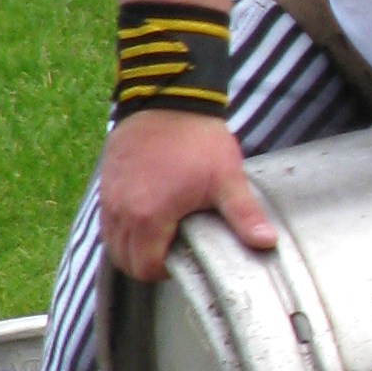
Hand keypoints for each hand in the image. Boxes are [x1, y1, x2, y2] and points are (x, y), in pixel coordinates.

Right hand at [98, 109, 277, 281]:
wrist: (168, 98)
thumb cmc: (197, 139)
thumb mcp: (226, 180)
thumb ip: (243, 216)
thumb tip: (266, 243)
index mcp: (149, 217)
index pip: (145, 267)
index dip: (163, 272)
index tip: (182, 259)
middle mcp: (122, 211)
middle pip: (124, 260)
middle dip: (146, 264)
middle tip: (171, 251)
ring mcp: (110, 196)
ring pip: (111, 241)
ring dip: (131, 247)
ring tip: (158, 236)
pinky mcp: (105, 182)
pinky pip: (106, 219)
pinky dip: (121, 228)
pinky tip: (144, 217)